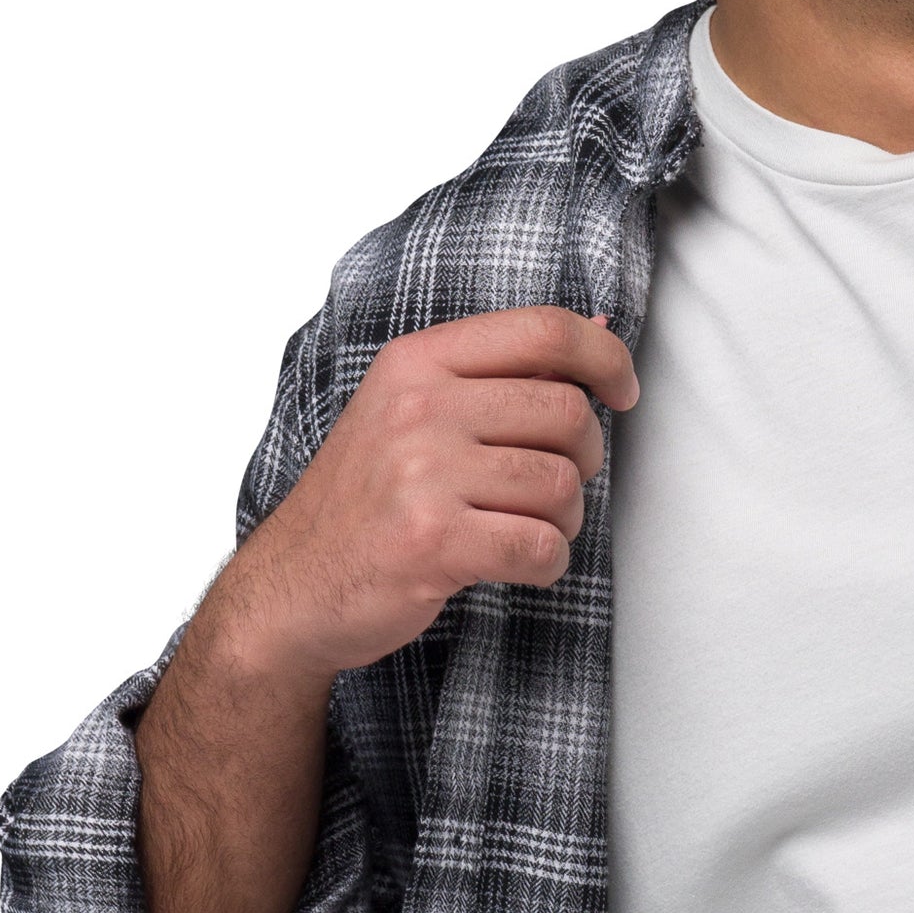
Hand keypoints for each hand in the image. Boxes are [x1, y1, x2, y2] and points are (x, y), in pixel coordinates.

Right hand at [210, 306, 637, 682]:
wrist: (289, 589)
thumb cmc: (369, 497)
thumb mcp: (416, 408)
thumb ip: (504, 370)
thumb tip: (602, 323)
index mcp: (419, 361)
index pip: (546, 329)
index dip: (606, 356)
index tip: (624, 391)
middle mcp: (418, 407)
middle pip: (567, 411)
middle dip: (585, 455)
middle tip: (555, 482)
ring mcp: (421, 473)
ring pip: (561, 482)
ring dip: (565, 517)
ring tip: (528, 526)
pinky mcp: (430, 541)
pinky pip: (541, 544)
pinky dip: (548, 562)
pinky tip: (520, 562)